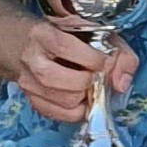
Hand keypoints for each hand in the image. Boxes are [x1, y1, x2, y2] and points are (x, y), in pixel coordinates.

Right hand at [9, 16, 138, 122]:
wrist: (25, 43)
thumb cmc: (64, 36)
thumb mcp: (93, 32)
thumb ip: (117, 51)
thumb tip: (121, 83)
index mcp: (43, 34)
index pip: (65, 48)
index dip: (92, 59)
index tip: (107, 62)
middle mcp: (31, 59)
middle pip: (62, 80)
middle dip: (89, 82)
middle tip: (98, 77)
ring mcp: (28, 82)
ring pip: (63, 101)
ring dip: (86, 99)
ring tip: (91, 87)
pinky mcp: (32, 100)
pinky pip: (59, 115)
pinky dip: (77, 111)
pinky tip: (83, 100)